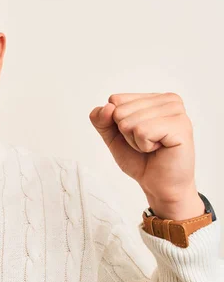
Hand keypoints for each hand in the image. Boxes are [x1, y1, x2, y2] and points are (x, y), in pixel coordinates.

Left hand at [89, 92, 203, 220]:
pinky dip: (143, 145)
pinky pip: (141, 131)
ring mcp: (176, 111)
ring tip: (153, 147)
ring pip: (129, 121)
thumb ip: (101, 119)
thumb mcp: (112, 136)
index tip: (136, 134)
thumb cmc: (140, 159)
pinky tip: (159, 149)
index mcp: (154, 97)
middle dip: (126, 133)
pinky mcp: (180, 126)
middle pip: (119, 110)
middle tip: (146, 143)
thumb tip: (108, 107)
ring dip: (135, 141)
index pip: (115, 100)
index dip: (117, 123)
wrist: (158, 184)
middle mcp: (168, 100)